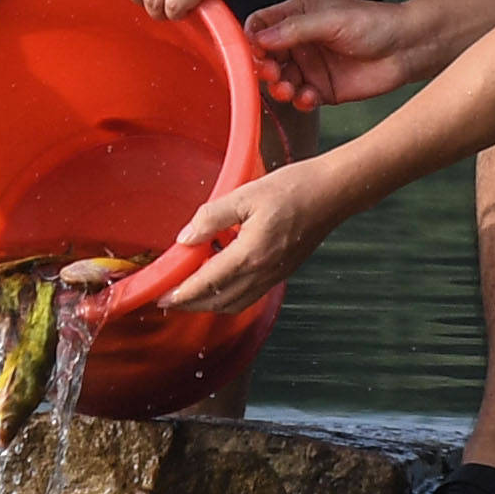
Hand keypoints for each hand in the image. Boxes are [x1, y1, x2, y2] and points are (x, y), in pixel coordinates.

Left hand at [160, 162, 345, 314]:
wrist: (332, 194)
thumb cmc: (293, 189)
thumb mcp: (244, 195)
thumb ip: (211, 218)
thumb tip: (185, 238)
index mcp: (250, 254)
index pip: (206, 283)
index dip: (181, 293)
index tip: (162, 297)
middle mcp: (262, 273)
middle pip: (218, 301)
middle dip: (190, 304)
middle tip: (169, 299)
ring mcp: (274, 276)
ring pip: (235, 304)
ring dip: (210, 304)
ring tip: (191, 293)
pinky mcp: (282, 273)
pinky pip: (250, 296)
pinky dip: (229, 297)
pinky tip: (221, 281)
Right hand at [241, 0, 427, 108]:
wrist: (406, 48)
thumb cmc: (373, 23)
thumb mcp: (330, 20)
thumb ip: (294, 29)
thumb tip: (258, 37)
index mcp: (297, 16)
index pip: (260, 25)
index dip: (251, 39)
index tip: (251, 52)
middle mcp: (299, 41)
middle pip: (265, 57)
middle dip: (264, 68)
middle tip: (272, 74)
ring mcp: (310, 66)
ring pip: (280, 80)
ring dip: (280, 87)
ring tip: (289, 89)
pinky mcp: (322, 89)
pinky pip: (300, 98)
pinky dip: (300, 100)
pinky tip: (310, 97)